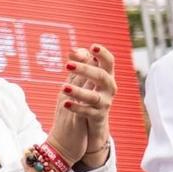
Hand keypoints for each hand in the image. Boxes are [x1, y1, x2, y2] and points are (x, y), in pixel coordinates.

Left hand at [61, 46, 116, 164]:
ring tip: (63, 87)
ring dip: (78, 91)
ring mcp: (105, 103)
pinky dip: (76, 107)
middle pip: (101, 76)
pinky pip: (87, 112)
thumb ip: (80, 64)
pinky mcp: (98, 117)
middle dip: (85, 69)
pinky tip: (65, 103)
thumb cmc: (88, 96)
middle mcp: (109, 89)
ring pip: (93, 96)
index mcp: (106, 76)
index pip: (109, 62)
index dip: (103, 54)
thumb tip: (73, 50)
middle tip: (67, 64)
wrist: (91, 124)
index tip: (92, 46)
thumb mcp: (84, 79)